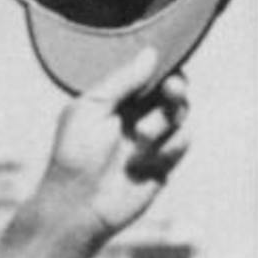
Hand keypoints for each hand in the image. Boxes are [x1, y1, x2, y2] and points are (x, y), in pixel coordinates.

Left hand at [30, 47, 191, 245]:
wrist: (77, 205)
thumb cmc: (74, 155)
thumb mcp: (91, 108)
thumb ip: (122, 80)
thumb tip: (151, 52)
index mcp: (114, 102)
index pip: (149, 76)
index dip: (163, 70)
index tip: (166, 71)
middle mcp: (134, 117)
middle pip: (172, 91)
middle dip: (174, 89)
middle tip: (170, 91)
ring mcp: (151, 140)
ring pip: (180, 115)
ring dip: (163, 123)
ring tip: (140, 138)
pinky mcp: (164, 162)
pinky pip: (183, 141)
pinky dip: (167, 147)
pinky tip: (143, 161)